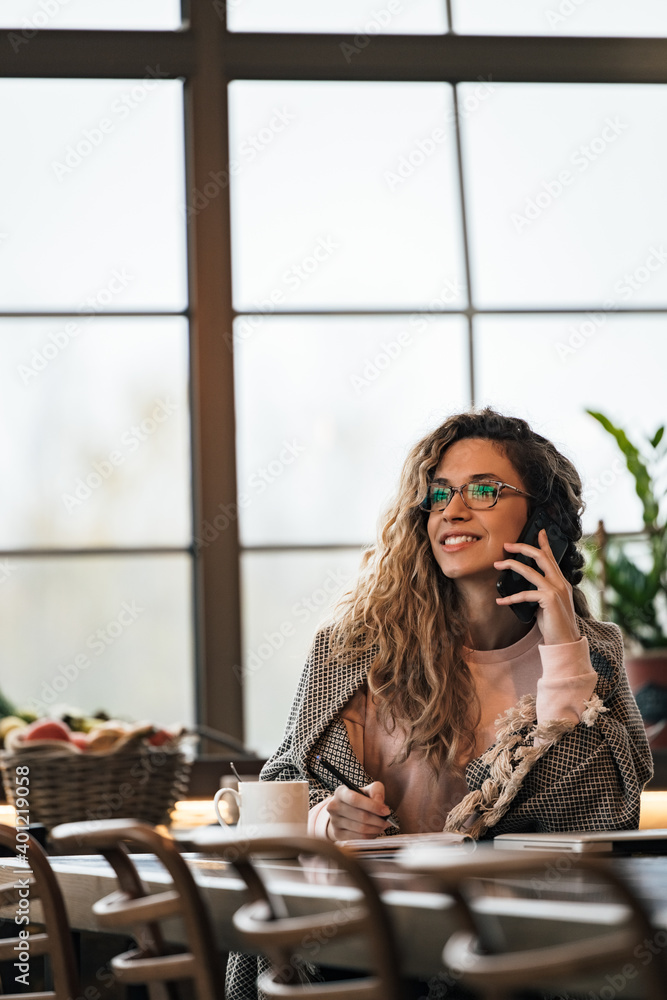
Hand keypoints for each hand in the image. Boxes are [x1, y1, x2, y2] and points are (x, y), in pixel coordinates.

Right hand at [326, 781, 391, 840]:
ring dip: (376, 829)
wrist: (344, 812)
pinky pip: (358, 838)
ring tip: (383, 826)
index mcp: (340, 792)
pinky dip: (370, 836)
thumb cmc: (359, 799)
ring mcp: (334, 821)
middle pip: (360, 816)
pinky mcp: (338, 834)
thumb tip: (381, 804)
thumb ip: (376, 791)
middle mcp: (334, 806)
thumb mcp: (368, 790)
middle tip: (387, 821)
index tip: (386, 811)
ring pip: (361, 828)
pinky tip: (375, 831)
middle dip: (378, 820)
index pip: (356, 800)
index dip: (373, 806)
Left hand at [494, 528, 579, 644]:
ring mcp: (556, 590)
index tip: (539, 531)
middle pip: (541, 557)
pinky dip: (510, 597)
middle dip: (523, 547)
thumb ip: (541, 591)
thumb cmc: (554, 624)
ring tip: (497, 565)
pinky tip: (500, 600)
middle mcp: (560, 582)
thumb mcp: (548, 603)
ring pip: (529, 571)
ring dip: (511, 566)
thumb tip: (525, 586)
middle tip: (507, 545)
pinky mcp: (549, 600)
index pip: (552, 558)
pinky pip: (525, 594)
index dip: (544, 543)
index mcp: (561, 581)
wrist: (565, 642)